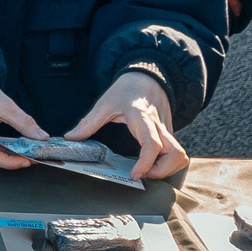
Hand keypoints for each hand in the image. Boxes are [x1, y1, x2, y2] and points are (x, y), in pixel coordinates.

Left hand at [69, 70, 187, 180]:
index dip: (146, 163)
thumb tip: (70, 138)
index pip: (152, 144)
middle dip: (162, 171)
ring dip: (168, 169)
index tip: (135, 175)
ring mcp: (167, 130)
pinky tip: (151, 165)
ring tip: (147, 171)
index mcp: (142, 118)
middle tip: (141, 175)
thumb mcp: (105, 103)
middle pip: (176, 153)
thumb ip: (88, 122)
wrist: (147, 75)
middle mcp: (159, 125)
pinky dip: (167, 163)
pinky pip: (176, 152)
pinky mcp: (170, 133)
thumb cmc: (127, 89)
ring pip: (180, 155)